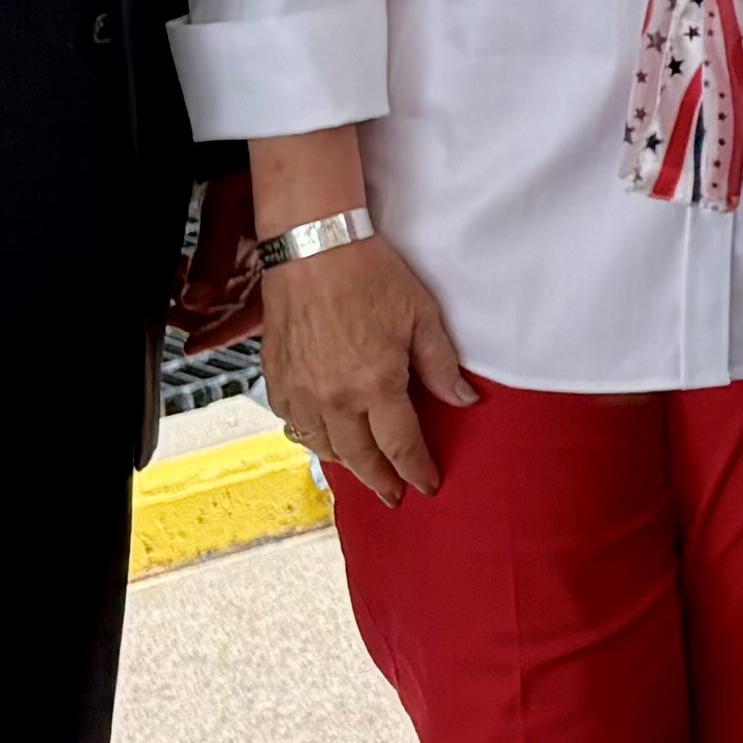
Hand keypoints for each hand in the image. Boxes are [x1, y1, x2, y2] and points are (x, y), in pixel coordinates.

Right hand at [261, 234, 478, 504]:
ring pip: (323, 446)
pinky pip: (294, 424)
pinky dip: (311, 437)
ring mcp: (302, 391)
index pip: (402, 446)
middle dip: (381, 481)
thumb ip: (441, 366)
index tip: (427, 485)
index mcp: (376, 384)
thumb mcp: (421, 316)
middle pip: (360, 457)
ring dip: (346, 464)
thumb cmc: (368, 274)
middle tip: (394, 495)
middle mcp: (334, 397)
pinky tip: (323, 437)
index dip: (417, 470)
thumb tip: (464, 400)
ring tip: (362, 471)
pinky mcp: (277, 378)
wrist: (313, 247)